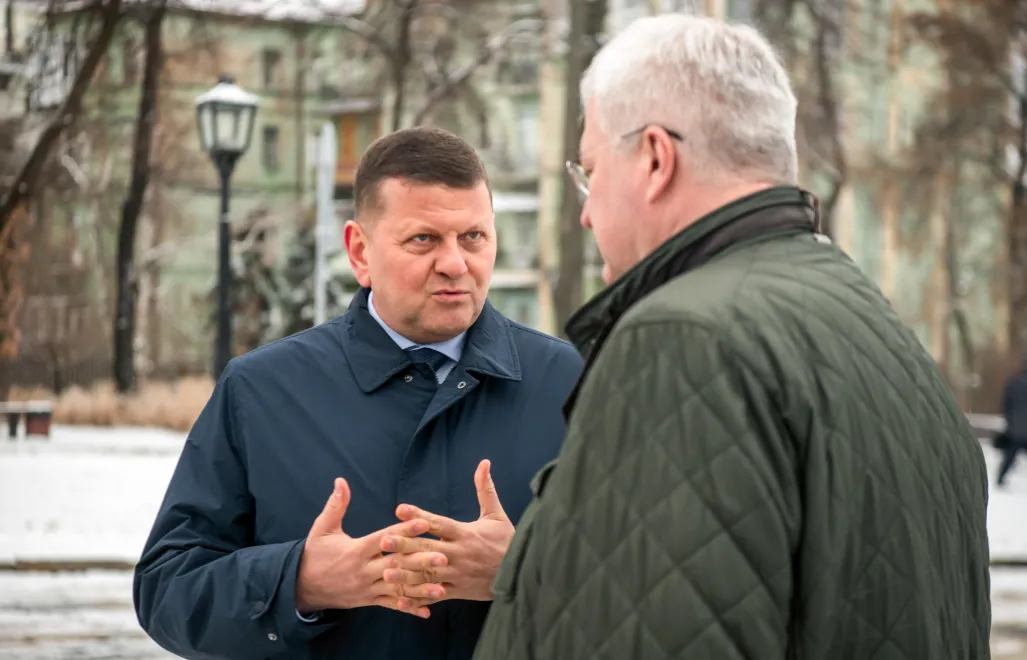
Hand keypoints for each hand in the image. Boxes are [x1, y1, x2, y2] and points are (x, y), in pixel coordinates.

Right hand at [295, 478, 445, 618]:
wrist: (301, 587)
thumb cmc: (314, 555)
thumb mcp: (322, 529)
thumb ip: (335, 505)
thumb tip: (341, 481)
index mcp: (356, 550)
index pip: (385, 539)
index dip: (405, 530)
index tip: (425, 523)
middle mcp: (364, 571)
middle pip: (396, 565)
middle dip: (420, 561)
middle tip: (443, 556)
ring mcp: (367, 589)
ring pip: (397, 588)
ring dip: (421, 588)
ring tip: (443, 587)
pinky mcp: (368, 601)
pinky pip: (391, 605)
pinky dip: (409, 608)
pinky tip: (427, 611)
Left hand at [380, 460, 514, 604]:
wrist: (522, 572)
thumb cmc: (506, 540)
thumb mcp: (496, 514)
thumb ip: (485, 489)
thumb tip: (484, 463)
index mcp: (465, 533)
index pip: (439, 523)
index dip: (420, 516)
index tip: (400, 509)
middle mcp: (458, 554)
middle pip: (428, 549)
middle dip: (405, 545)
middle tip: (383, 541)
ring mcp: (457, 574)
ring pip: (428, 574)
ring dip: (406, 574)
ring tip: (385, 572)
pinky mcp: (458, 591)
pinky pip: (435, 595)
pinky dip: (418, 598)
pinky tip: (400, 599)